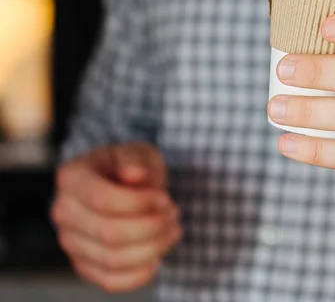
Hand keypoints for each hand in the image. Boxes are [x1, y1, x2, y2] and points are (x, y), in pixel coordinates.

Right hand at [52, 142, 181, 292]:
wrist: (122, 183)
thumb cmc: (130, 164)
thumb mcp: (137, 150)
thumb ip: (135, 159)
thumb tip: (134, 174)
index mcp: (72, 177)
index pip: (103, 199)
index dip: (140, 202)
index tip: (165, 198)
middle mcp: (63, 211)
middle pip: (109, 232)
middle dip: (152, 226)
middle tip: (174, 213)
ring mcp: (70, 241)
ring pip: (112, 259)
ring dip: (153, 248)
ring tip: (172, 230)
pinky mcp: (83, 264)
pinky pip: (109, 281)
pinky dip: (139, 275)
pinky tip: (157, 258)